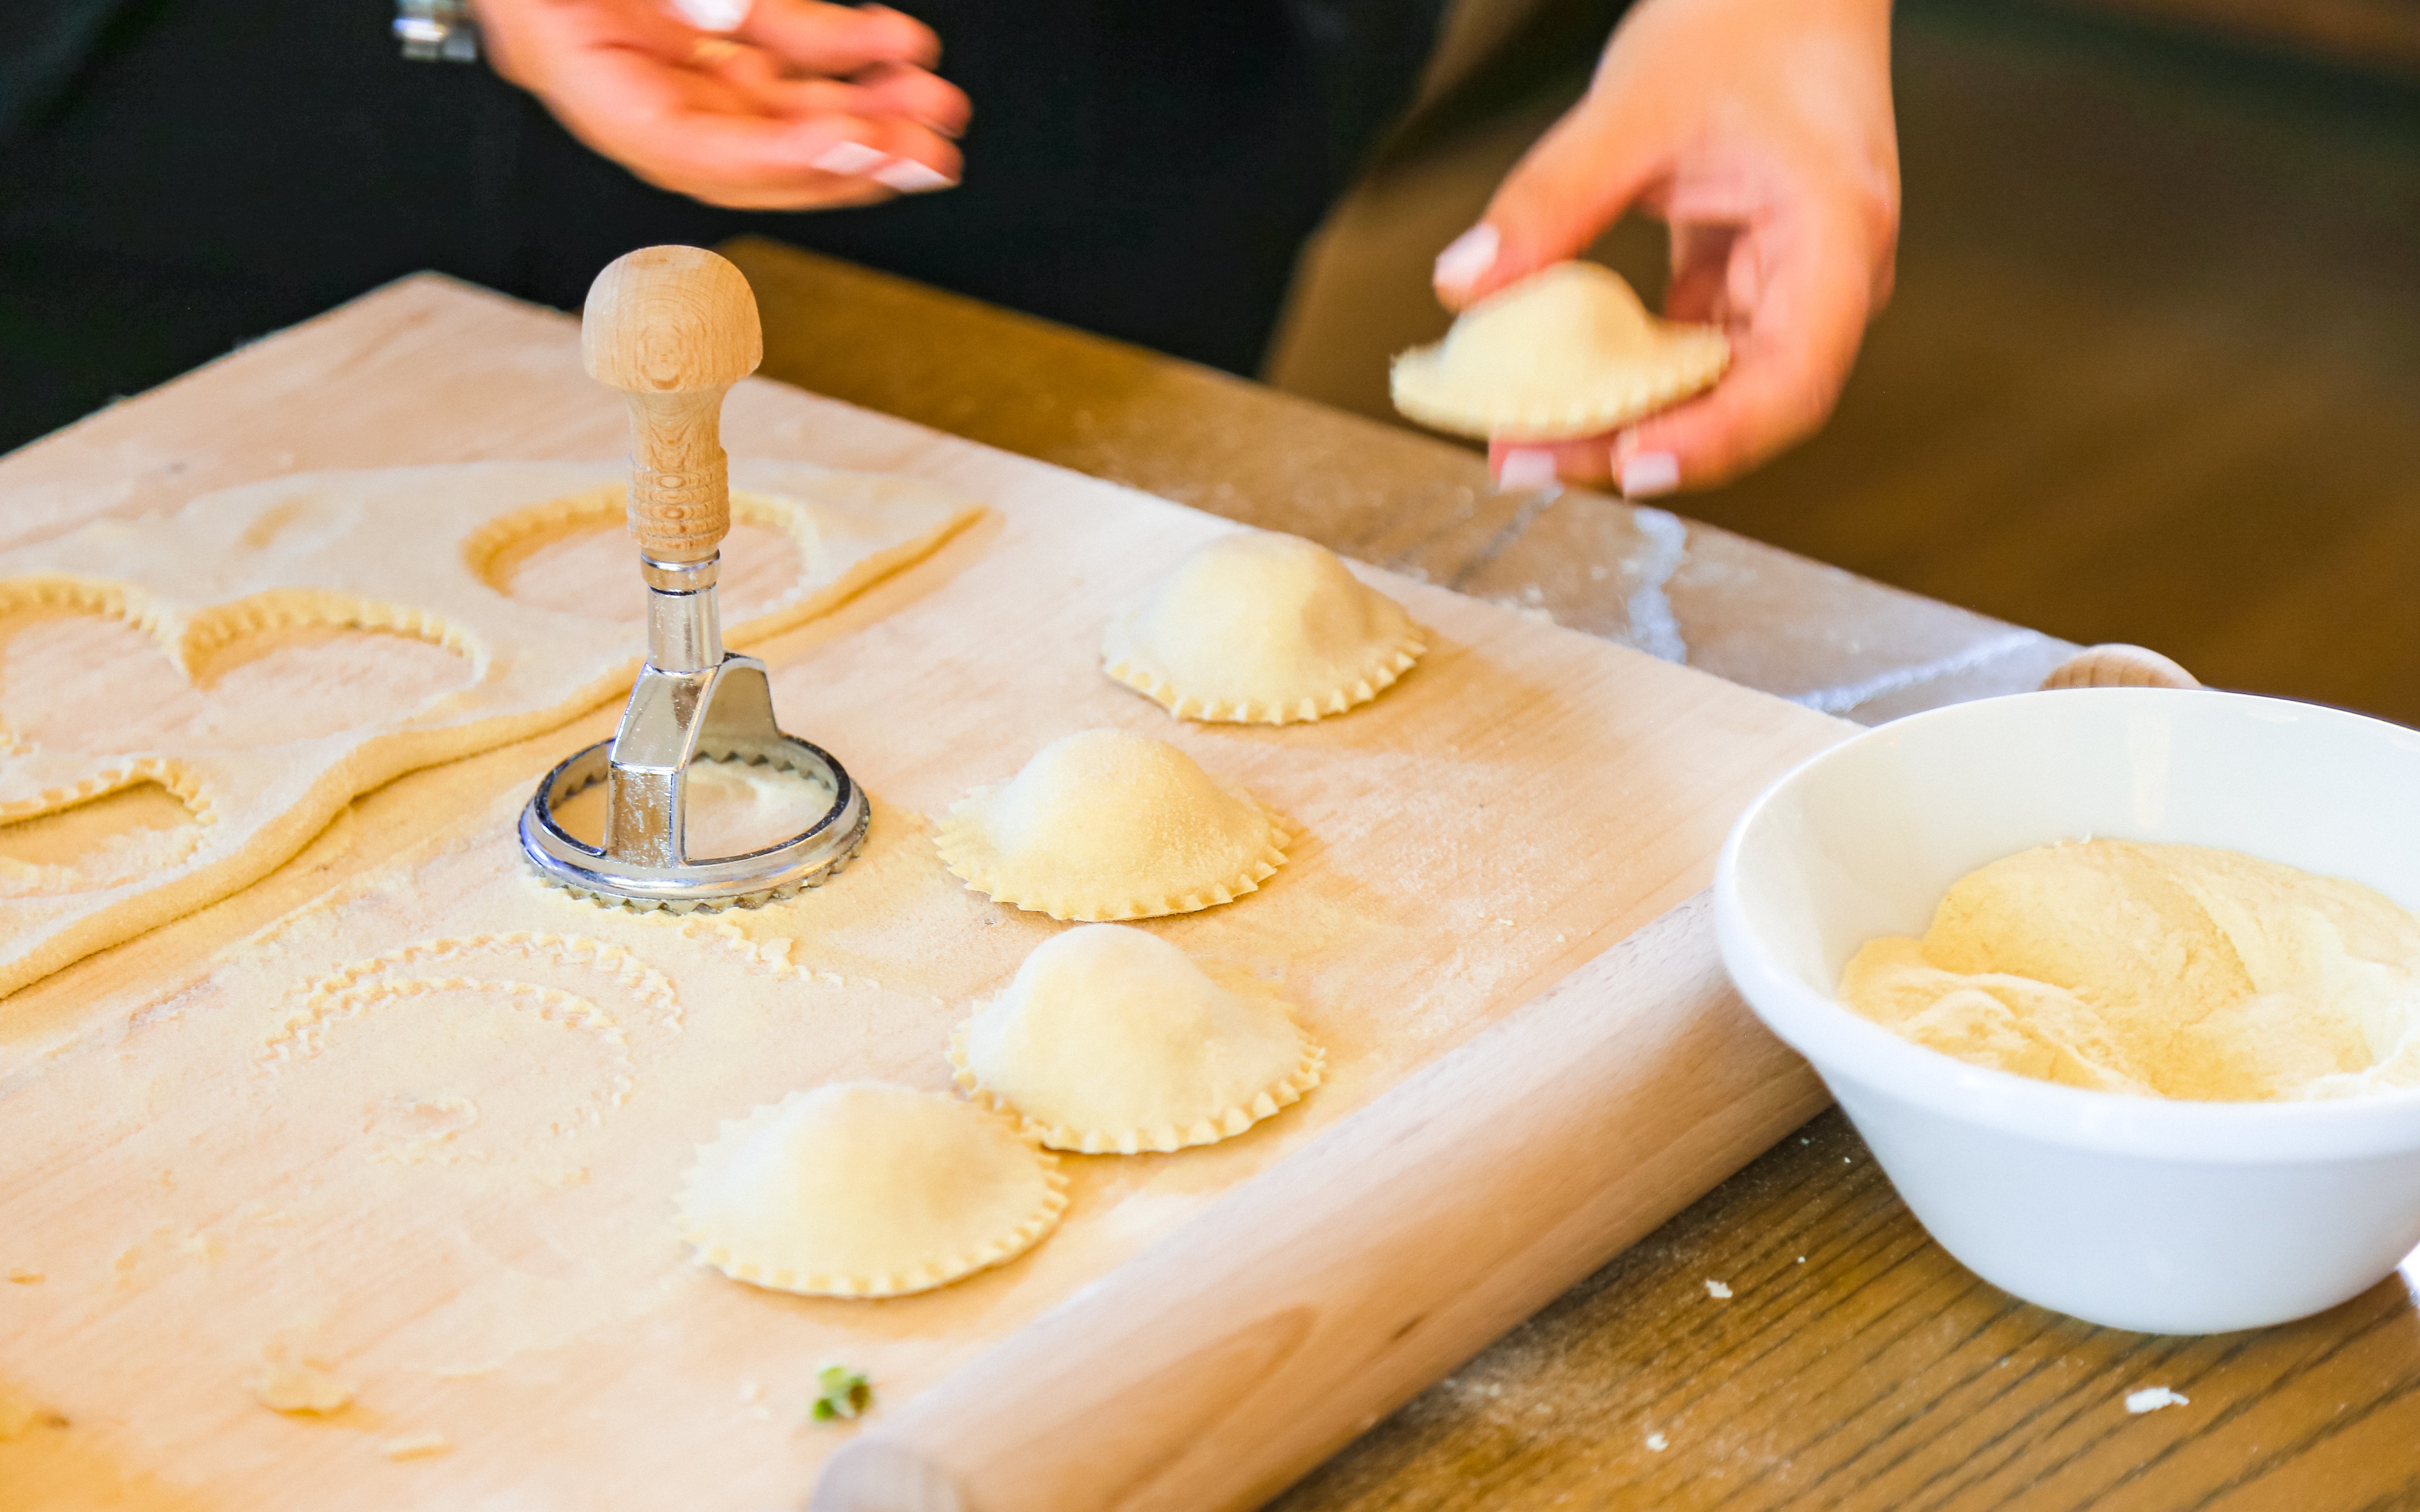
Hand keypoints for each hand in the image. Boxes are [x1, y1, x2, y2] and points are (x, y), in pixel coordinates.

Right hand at [474, 0, 969, 210]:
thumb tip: (724, 16)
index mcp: (561, 55)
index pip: (676, 144)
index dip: (768, 157)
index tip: (848, 143)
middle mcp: (620, 65)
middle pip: (740, 149)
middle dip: (841, 158)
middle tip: (921, 157)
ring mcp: (667, 41)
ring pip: (777, 103)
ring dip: (863, 109)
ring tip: (933, 106)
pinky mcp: (708, 14)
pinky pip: (782, 44)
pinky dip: (844, 51)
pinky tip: (896, 48)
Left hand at [1433, 0, 1898, 495]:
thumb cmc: (1743, 20)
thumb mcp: (1633, 107)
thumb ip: (1550, 199)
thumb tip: (1464, 284)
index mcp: (1836, 240)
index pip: (1791, 379)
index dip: (1715, 439)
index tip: (1631, 466)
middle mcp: (1828, 280)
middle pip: (1746, 402)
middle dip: (1638, 443)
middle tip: (1528, 462)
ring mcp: (1790, 283)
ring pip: (1711, 386)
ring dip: (1622, 418)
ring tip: (1522, 440)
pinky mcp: (1746, 277)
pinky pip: (1687, 349)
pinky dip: (1623, 373)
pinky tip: (1553, 388)